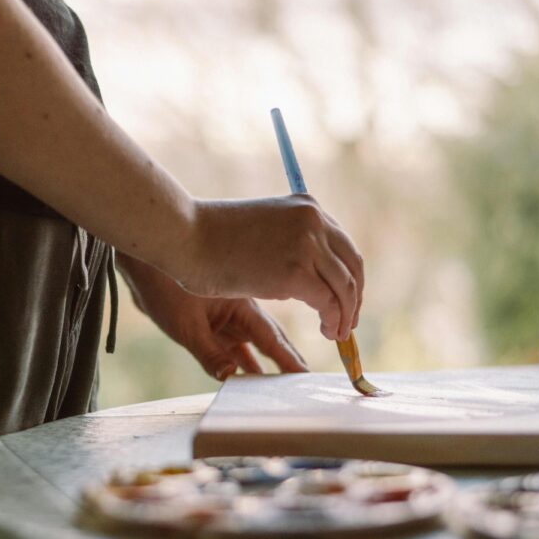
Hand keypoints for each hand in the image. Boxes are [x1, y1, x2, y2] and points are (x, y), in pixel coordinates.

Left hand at [118, 254, 307, 379]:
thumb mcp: (185, 324)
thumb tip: (231, 376)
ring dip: (268, 367)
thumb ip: (209, 353)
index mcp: (241, 307)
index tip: (306, 377)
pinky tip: (252, 381)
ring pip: (254, 348)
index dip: (289, 359)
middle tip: (306, 386)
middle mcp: (240, 313)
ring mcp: (227, 320)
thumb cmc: (163, 290)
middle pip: (271, 343)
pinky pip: (235, 349)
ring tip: (286, 389)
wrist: (142, 270)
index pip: (272, 339)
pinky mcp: (213, 327)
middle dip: (289, 363)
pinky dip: (245, 364)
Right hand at [165, 194, 363, 340]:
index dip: (350, 276)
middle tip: (347, 322)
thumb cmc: (211, 234)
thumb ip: (289, 240)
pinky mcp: (295, 272)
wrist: (184, 234)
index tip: (346, 298)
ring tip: (336, 333)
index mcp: (306, 206)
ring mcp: (306, 245)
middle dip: (353, 297)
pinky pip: (328, 302)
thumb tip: (308, 268)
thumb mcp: (262, 226)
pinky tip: (326, 331)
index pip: (343, 245)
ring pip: (345, 287)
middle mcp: (313, 221)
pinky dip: (332, 321)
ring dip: (345, 314)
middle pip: (353, 265)